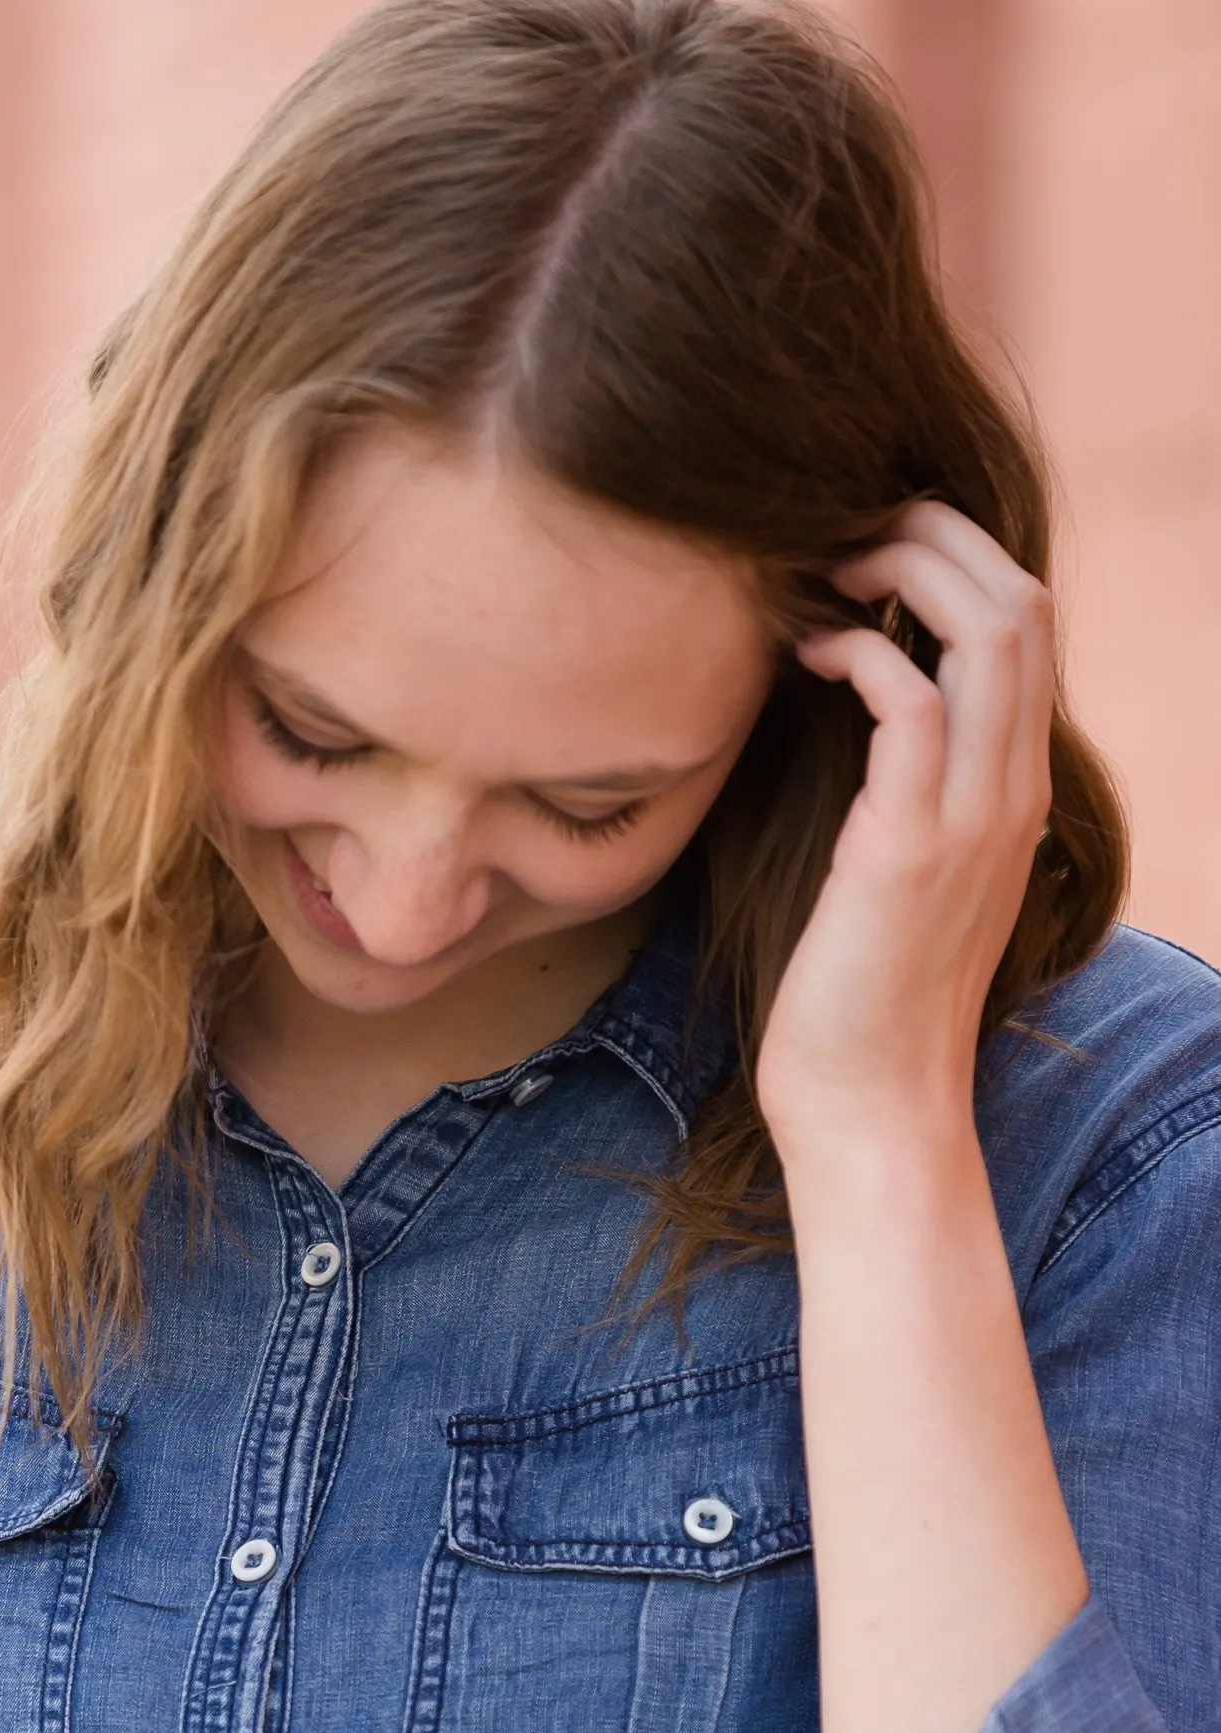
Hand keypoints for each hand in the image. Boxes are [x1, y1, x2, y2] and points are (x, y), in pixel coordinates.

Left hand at [758, 500, 1054, 1175]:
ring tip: (826, 566)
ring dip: (905, 570)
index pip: (1024, 624)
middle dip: (936, 533)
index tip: (864, 549)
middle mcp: (1013, 789)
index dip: (954, 557)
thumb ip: (898, 793)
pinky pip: (914, 706)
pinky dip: (859, 654)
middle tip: (843, 527)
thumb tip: (847, 713)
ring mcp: (974, 817)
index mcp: (1014, 789)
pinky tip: (803, 654)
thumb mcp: (894, 874)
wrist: (871, 1111)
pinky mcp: (911, 850)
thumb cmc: (858, 1000)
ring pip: (990, 630)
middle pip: (1021, 598)